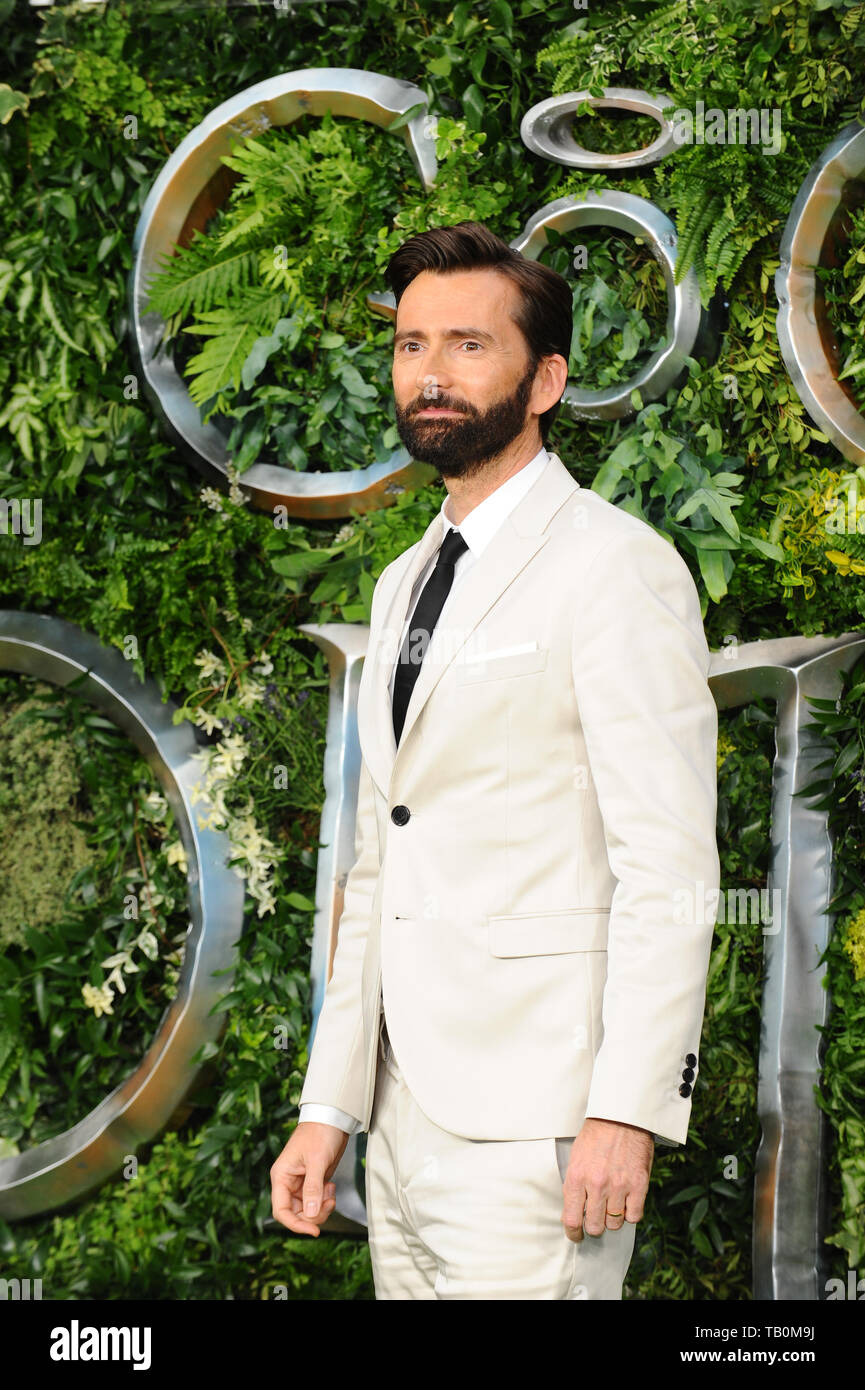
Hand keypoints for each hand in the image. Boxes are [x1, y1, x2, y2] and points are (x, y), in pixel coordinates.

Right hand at [270, 1122, 349, 1236]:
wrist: (332, 1118)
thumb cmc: (319, 1133)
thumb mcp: (317, 1160)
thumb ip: (313, 1188)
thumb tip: (311, 1215)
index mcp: (281, 1176)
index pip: (281, 1211)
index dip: (295, 1224)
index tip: (313, 1230)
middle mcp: (288, 1182)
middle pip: (295, 1213)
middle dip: (313, 1214)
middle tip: (328, 1203)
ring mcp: (301, 1183)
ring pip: (307, 1209)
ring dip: (321, 1207)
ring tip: (331, 1192)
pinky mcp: (313, 1182)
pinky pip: (316, 1201)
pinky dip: (325, 1200)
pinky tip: (331, 1187)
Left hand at [560, 1117, 653, 1242]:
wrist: (621, 1116)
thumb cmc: (596, 1136)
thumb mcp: (576, 1158)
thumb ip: (574, 1186)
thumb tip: (572, 1213)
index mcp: (577, 1177)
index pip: (572, 1220)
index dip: (573, 1233)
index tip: (576, 1236)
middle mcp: (598, 1185)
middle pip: (595, 1226)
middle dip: (594, 1226)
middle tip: (596, 1218)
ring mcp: (620, 1186)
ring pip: (615, 1223)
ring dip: (613, 1218)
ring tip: (612, 1204)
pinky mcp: (639, 1184)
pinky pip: (634, 1216)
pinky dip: (630, 1213)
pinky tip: (626, 1202)